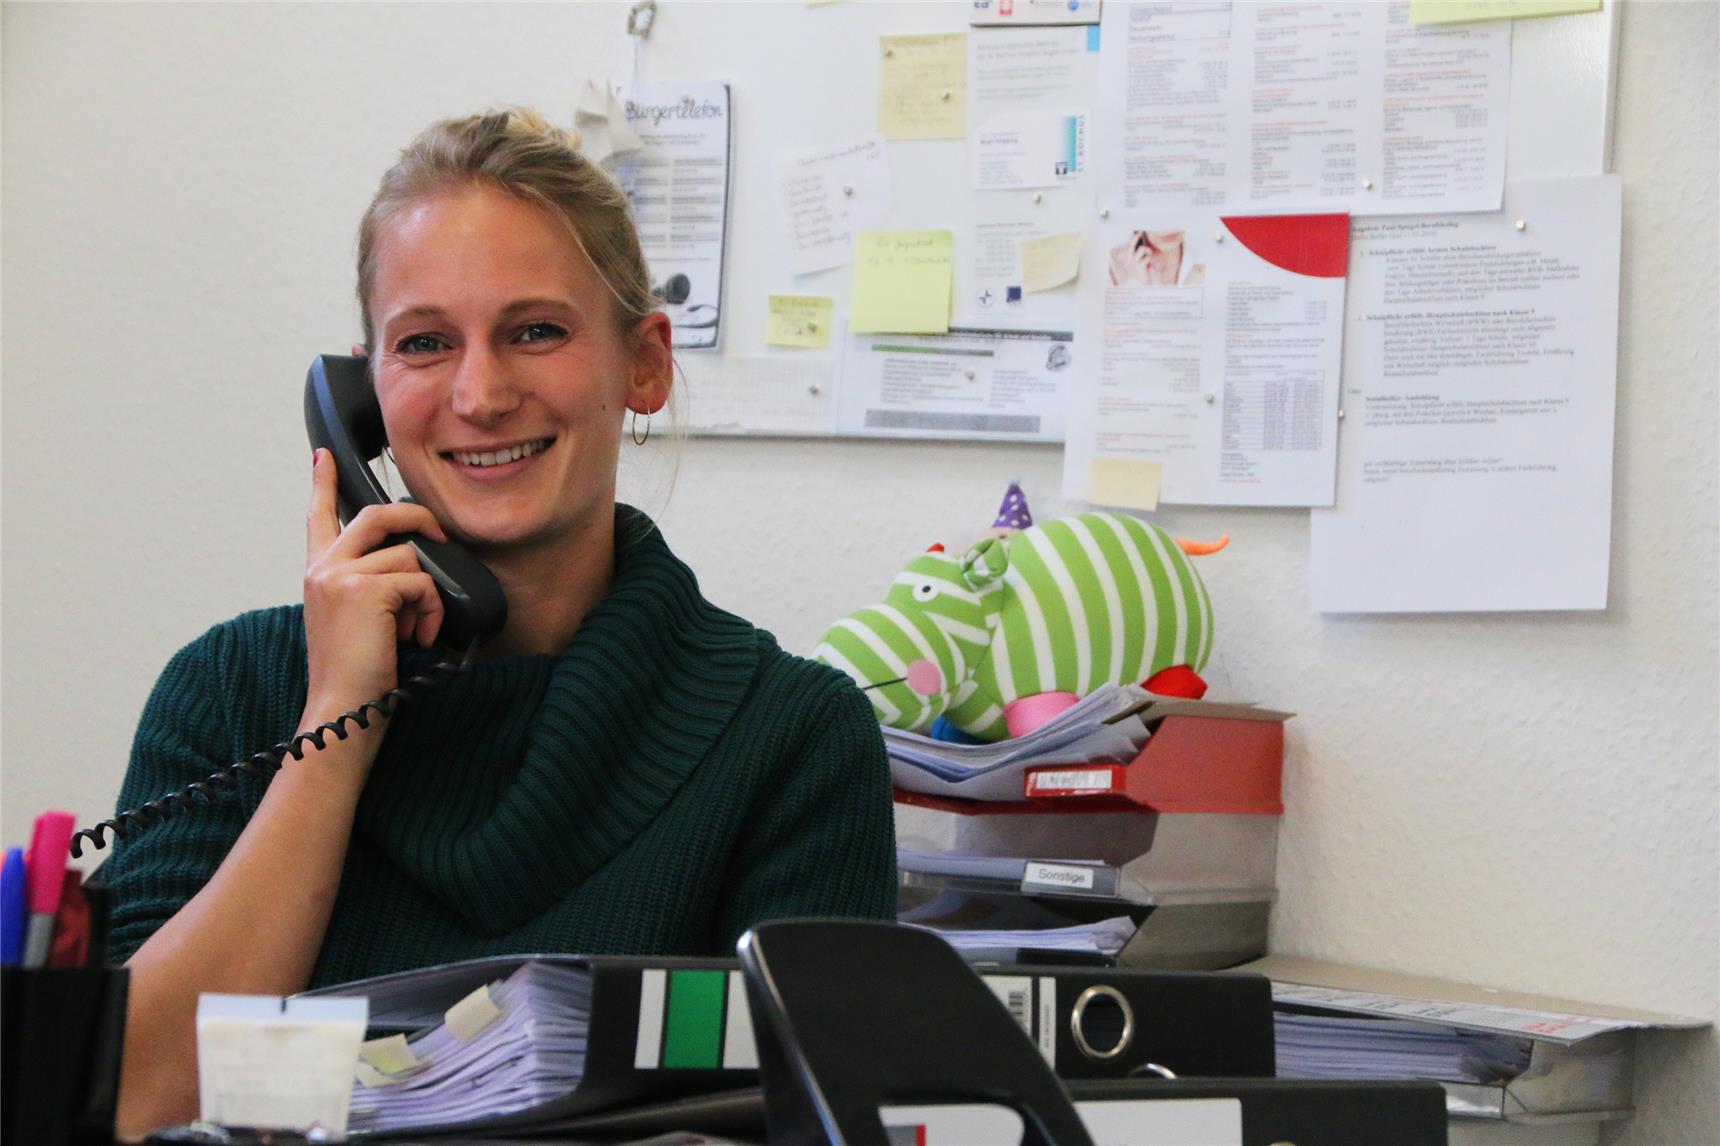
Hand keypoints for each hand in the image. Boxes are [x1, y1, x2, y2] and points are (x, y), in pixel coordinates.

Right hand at [303, 448, 447, 718]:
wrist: (344, 714)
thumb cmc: (358, 678)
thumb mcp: (358, 622)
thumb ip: (372, 587)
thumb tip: (415, 564)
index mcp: (318, 575)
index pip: (317, 518)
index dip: (322, 484)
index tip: (322, 456)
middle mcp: (323, 569)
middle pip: (377, 514)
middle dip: (418, 519)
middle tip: (439, 537)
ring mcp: (340, 576)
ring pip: (410, 555)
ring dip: (428, 595)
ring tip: (416, 630)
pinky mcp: (365, 590)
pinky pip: (421, 580)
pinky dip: (432, 609)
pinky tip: (418, 637)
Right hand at [1108, 235, 1152, 285]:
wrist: (1139, 287)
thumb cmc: (1139, 276)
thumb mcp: (1136, 266)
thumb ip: (1137, 258)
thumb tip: (1142, 247)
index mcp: (1126, 260)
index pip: (1128, 246)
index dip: (1133, 239)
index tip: (1137, 233)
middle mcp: (1128, 260)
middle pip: (1131, 244)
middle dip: (1136, 237)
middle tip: (1140, 232)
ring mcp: (1133, 263)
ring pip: (1141, 249)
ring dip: (1147, 250)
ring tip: (1149, 253)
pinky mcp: (1139, 266)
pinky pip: (1147, 257)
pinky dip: (1150, 259)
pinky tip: (1149, 264)